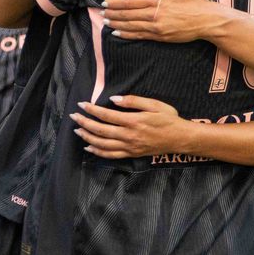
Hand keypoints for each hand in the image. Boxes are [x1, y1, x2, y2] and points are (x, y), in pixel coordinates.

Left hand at [70, 95, 190, 157]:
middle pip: (100, 130)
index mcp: (133, 121)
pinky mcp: (131, 154)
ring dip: (87, 137)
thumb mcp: (155, 105)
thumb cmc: (169, 119)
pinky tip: (89, 147)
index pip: (106, 115)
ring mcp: (129, 147)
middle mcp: (128, 135)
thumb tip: (114, 100)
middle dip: (84, 122)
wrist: (179, 139)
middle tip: (73, 116)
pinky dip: (97, 152)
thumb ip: (134, 101)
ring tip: (77, 130)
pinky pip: (110, 155)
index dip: (92, 110)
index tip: (82, 104)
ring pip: (102, 144)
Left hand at [102, 0, 219, 42]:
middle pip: (127, 14)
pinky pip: (139, 35)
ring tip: (106, 22)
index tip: (105, 2)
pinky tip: (118, 32)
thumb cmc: (195, 0)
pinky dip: (126, 34)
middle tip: (101, 12)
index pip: (130, 1)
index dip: (116, 2)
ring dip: (116, 24)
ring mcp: (156, 27)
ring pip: (130, 26)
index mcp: (157, 0)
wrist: (207, 21)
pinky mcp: (160, 37)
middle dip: (112, 13)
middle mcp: (154, 15)